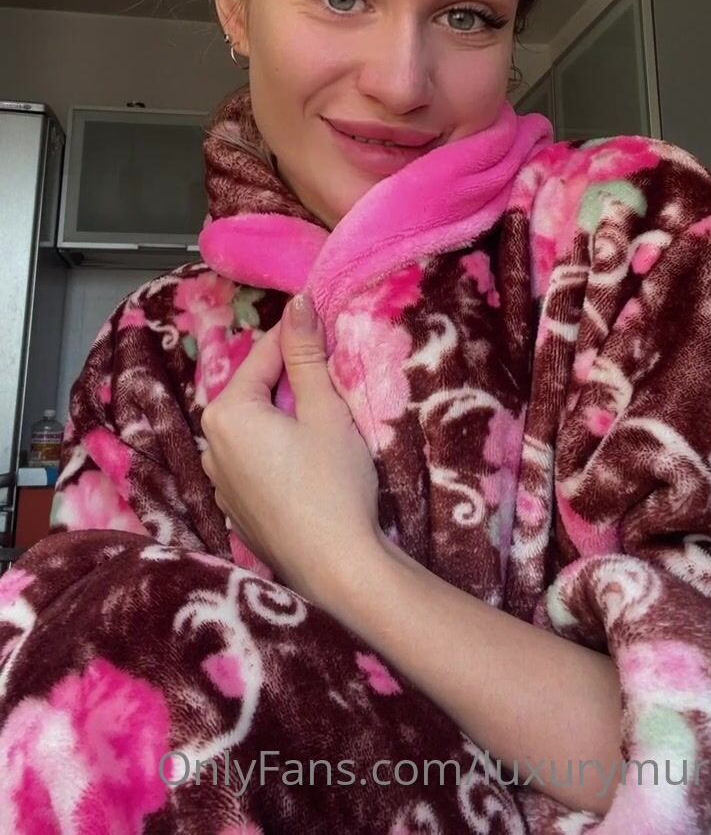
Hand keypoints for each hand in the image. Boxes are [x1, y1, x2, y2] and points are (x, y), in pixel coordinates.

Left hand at [200, 294, 381, 602]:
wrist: (338, 570)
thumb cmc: (334, 485)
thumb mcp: (325, 411)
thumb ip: (307, 354)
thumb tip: (298, 303)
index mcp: (227, 412)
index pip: (264, 354)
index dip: (299, 336)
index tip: (327, 322)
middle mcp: (210, 444)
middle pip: (255, 390)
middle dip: (292, 379)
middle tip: (335, 380)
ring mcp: (220, 481)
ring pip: (254, 426)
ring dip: (284, 415)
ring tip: (326, 422)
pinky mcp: (236, 509)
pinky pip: (253, 460)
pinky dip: (277, 450)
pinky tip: (310, 465)